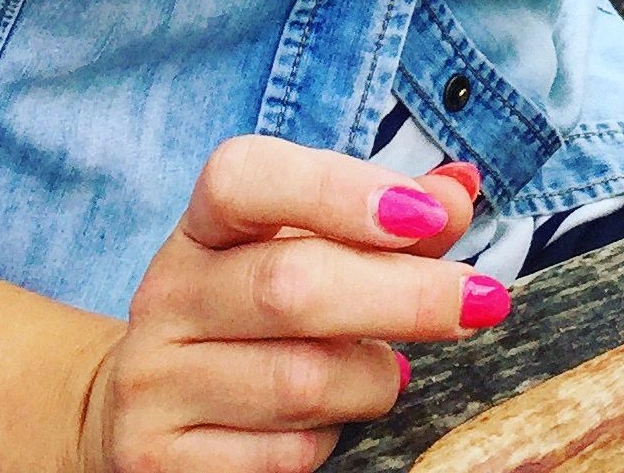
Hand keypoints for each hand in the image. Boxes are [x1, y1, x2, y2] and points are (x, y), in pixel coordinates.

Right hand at [81, 136, 494, 472]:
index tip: (427, 215)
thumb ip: (381, 217)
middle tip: (481, 300)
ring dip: (374, 378)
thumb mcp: (303, 252)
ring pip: (301, 382)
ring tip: (392, 370)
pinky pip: (285, 457)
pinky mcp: (164, 463)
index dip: (337, 189)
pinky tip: (334, 419)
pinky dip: (332, 438)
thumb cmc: (252, 316)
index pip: (242, 179)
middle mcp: (168, 297)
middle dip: (406, 294)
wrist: (141, 410)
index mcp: (201, 227)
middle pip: (290, 286)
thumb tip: (458, 190)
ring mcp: (157, 385)